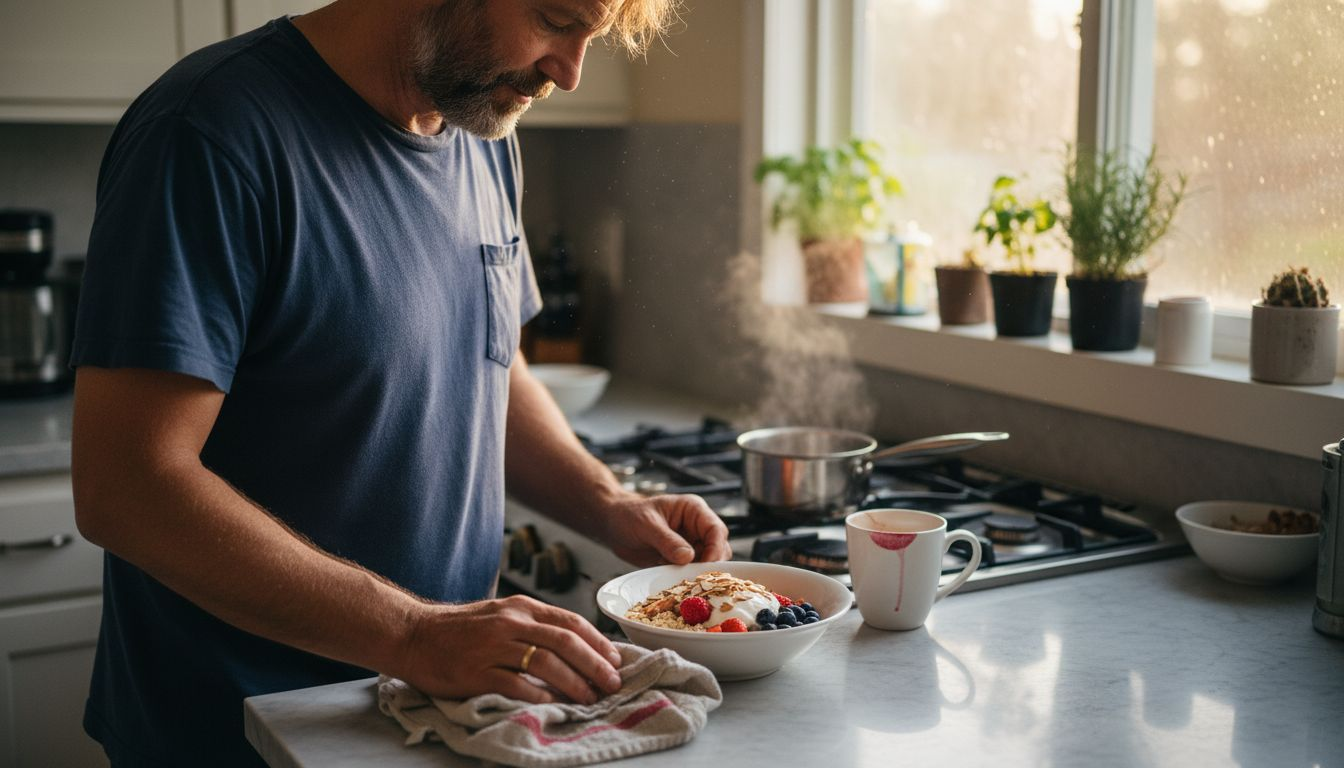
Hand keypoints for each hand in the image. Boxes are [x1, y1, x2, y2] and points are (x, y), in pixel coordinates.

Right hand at [393, 595, 622, 704]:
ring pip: (546, 663)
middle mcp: (510, 623)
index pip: (570, 622)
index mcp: (521, 607)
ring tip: (590, 698)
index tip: (616, 660)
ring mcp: (493, 647)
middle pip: (565, 642)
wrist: (413, 634)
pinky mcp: (476, 672)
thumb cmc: (460, 629)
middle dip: (595, 665)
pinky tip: (553, 706)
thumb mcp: (501, 616)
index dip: (598, 642)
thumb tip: (575, 647)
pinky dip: (539, 696)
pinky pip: (516, 685)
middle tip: (612, 683)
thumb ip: (534, 627)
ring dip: (574, 683)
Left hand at [601, 492, 731, 566]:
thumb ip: (667, 540)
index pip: (715, 529)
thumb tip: (688, 557)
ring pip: (707, 563)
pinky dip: (685, 578)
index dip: (715, 548)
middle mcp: (696, 527)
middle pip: (718, 549)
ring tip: (678, 577)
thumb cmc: (628, 515)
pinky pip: (691, 572)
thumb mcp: (646, 525)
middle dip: (709, 565)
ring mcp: (690, 544)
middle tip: (695, 579)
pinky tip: (670, 579)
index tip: (706, 566)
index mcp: (693, 510)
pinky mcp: (681, 559)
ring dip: (696, 573)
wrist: (612, 525)